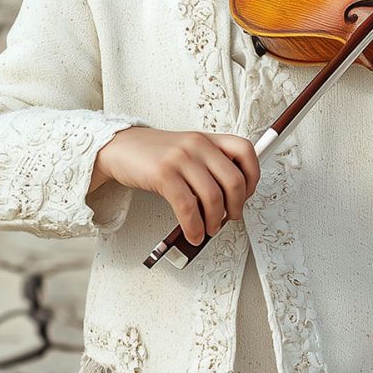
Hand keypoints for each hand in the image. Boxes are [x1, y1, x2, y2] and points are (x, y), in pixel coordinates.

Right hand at [93, 127, 259, 244]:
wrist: (119, 148)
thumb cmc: (156, 154)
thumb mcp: (189, 151)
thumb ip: (210, 165)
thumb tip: (232, 198)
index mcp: (208, 139)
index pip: (246, 151)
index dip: (252, 177)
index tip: (246, 195)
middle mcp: (198, 145)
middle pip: (234, 180)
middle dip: (236, 206)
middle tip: (230, 218)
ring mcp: (181, 158)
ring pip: (213, 196)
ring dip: (215, 221)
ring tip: (209, 229)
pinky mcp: (163, 174)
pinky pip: (187, 206)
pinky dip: (194, 226)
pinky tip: (193, 234)